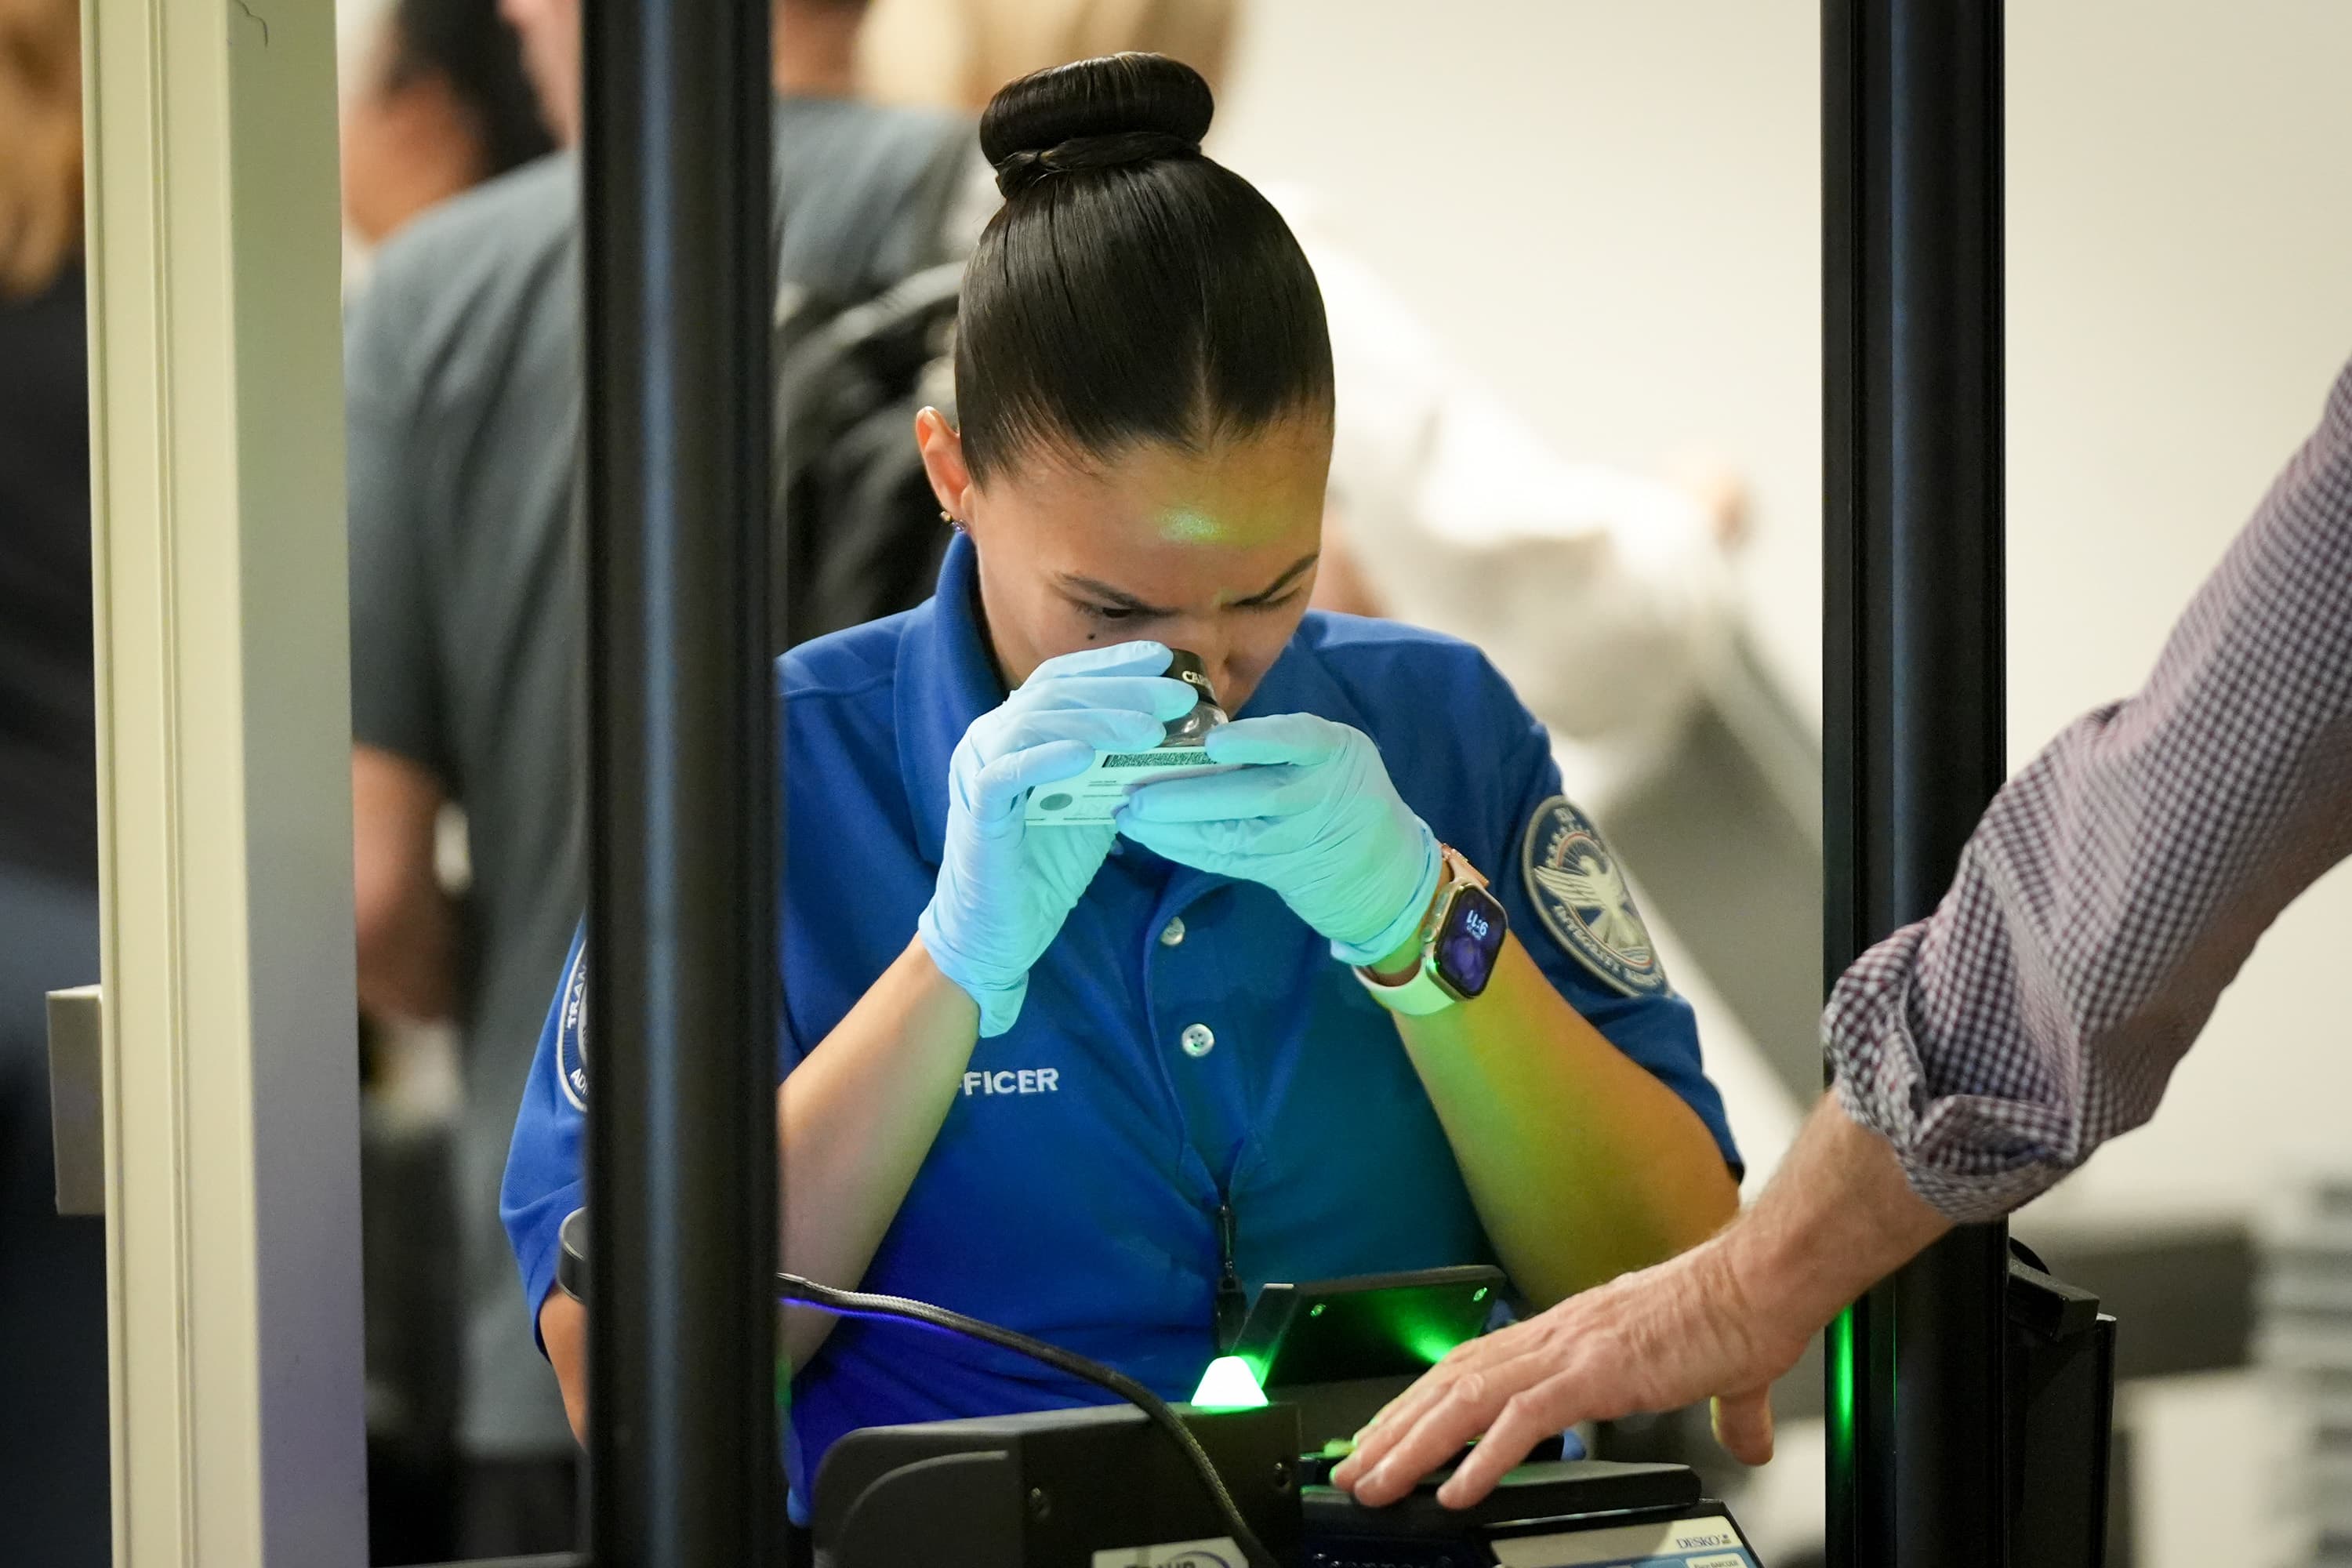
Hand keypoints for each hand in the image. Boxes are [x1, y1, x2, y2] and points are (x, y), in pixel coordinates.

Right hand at [918, 641, 1197, 1034]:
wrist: (1002, 931)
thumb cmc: (1046, 864)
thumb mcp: (1094, 802)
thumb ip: (1120, 764)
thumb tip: (1176, 732)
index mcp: (1017, 729)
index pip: (1064, 677)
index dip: (1113, 663)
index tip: (1166, 658)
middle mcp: (992, 737)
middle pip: (1057, 692)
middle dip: (1122, 689)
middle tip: (1178, 698)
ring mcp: (978, 770)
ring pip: (1035, 722)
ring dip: (1097, 721)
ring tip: (1150, 730)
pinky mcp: (977, 810)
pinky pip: (1006, 773)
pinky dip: (1047, 758)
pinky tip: (1087, 756)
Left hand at [1116, 713, 1439, 965]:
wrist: (1372, 856)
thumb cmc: (1335, 777)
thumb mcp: (1328, 745)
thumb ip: (1277, 736)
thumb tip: (1194, 724)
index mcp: (1330, 751)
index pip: (1297, 740)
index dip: (1257, 741)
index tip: (1214, 743)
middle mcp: (1313, 796)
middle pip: (1253, 797)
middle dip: (1189, 797)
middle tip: (1137, 791)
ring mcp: (1291, 839)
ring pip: (1228, 835)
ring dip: (1171, 827)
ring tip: (1127, 813)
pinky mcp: (1268, 868)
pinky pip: (1220, 859)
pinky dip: (1179, 847)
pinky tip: (1144, 834)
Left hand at [1330, 1233, 1806, 1508]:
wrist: (1762, 1284)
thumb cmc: (1737, 1315)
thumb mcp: (1713, 1373)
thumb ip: (1718, 1409)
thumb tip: (1743, 1437)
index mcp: (1570, 1333)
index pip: (1472, 1366)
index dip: (1423, 1401)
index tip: (1389, 1432)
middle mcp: (1555, 1337)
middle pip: (1450, 1381)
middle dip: (1394, 1429)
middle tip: (1354, 1468)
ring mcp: (1571, 1352)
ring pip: (1466, 1400)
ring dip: (1414, 1445)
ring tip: (1378, 1483)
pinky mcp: (1597, 1374)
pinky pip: (1523, 1421)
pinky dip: (1482, 1457)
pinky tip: (1456, 1489)